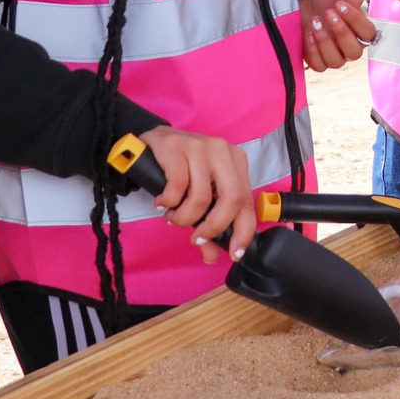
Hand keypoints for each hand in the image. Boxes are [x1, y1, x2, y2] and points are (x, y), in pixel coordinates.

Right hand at [138, 125, 256, 259]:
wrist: (152, 142)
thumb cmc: (181, 169)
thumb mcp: (199, 194)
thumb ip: (207, 223)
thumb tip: (212, 256)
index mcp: (237, 162)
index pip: (247, 202)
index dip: (243, 231)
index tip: (235, 253)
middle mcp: (223, 152)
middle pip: (231, 199)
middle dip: (213, 226)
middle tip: (196, 237)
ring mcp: (201, 147)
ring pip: (201, 197)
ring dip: (184, 218)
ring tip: (173, 217)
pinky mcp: (177, 147)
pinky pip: (177, 187)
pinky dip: (169, 202)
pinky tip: (163, 202)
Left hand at [300, 0, 376, 71]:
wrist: (305, 3)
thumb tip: (353, 5)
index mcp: (361, 32)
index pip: (368, 33)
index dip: (355, 20)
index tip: (340, 5)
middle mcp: (351, 47)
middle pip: (354, 52)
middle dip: (341, 32)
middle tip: (328, 12)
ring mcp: (335, 56)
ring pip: (336, 61)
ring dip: (325, 41)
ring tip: (315, 22)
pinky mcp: (318, 61)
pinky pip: (319, 65)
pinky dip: (313, 50)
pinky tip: (308, 34)